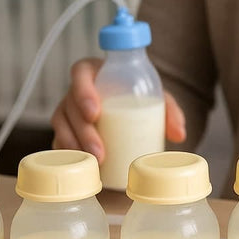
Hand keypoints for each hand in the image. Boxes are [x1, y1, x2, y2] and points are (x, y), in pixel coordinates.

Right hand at [50, 58, 186, 162]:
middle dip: (82, 131)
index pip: (80, 74)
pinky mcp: (65, 129)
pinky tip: (79, 166)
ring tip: (94, 163)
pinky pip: (58, 140)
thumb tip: (179, 134)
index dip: (83, 92)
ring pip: (61, 126)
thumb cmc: (138, 97)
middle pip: (70, 106)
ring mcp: (67, 111)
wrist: (128, 109)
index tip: (95, 112)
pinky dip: (67, 154)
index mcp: (94, 72)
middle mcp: (76, 90)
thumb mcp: (157, 98)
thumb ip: (169, 111)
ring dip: (74, 146)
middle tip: (100, 150)